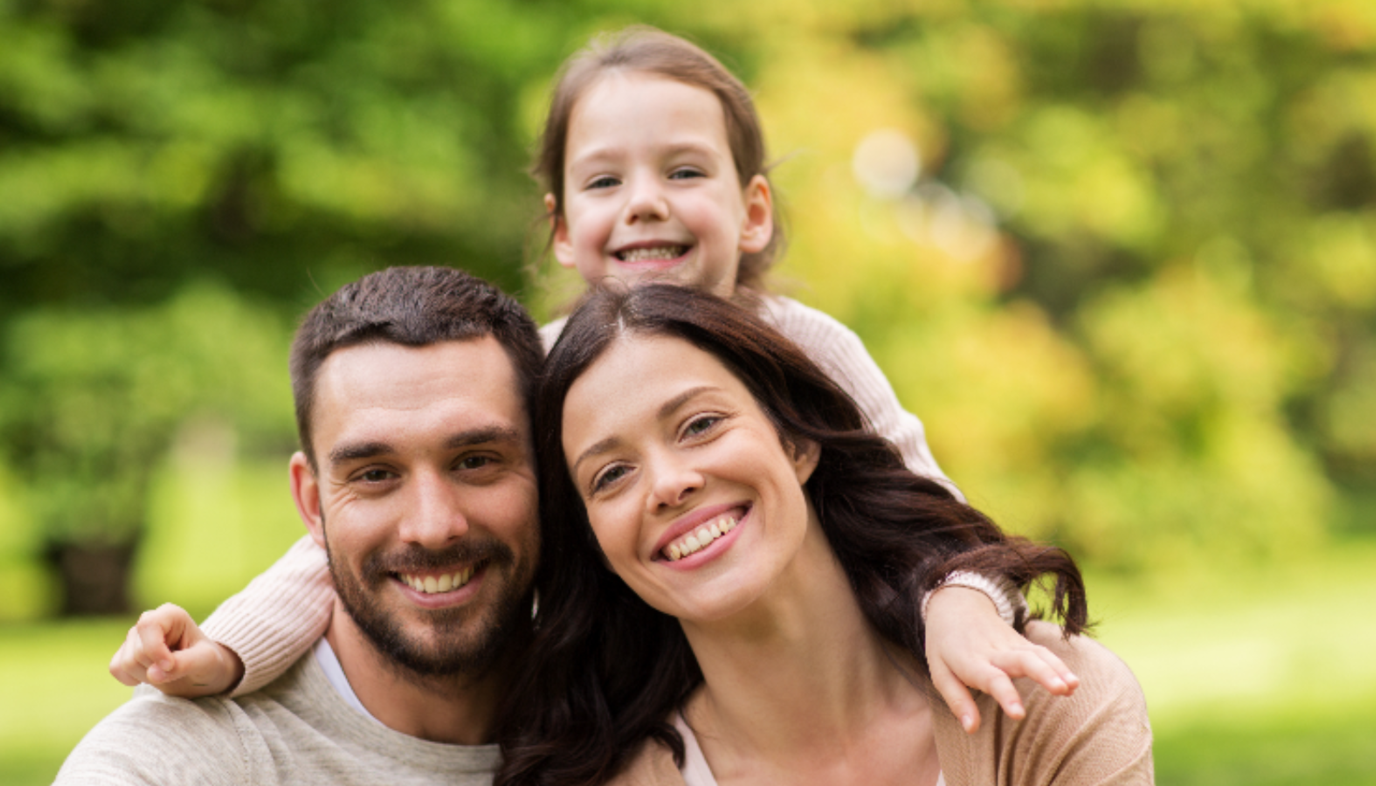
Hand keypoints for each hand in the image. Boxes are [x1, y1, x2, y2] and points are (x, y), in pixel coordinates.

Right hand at [109, 603, 244, 697]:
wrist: (201, 673)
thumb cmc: (208, 663)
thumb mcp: (205, 662)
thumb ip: (183, 665)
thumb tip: (152, 674)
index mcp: (171, 614)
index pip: (148, 626)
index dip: (155, 649)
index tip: (170, 666)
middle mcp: (149, 620)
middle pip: (137, 651)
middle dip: (155, 668)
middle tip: (175, 670)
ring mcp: (134, 636)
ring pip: (125, 663)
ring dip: (146, 676)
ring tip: (166, 672)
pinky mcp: (124, 652)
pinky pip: (116, 669)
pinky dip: (132, 679)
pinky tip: (150, 676)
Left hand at [924, 587, 1078, 732]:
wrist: (955, 605)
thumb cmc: (945, 646)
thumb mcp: (940, 673)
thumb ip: (958, 701)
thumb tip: (971, 729)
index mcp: (971, 661)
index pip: (991, 679)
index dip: (1006, 695)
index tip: (1019, 714)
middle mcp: (994, 651)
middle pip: (1022, 660)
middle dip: (1043, 674)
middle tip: (1060, 689)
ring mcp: (1010, 644)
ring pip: (1037, 654)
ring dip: (1057, 669)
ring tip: (1073, 687)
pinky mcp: (1021, 642)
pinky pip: (1042, 652)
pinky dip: (1059, 665)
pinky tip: (1073, 682)